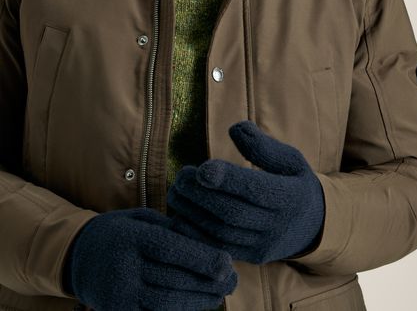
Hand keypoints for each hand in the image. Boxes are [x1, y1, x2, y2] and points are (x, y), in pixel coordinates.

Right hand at [63, 207, 236, 310]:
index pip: (169, 248)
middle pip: (172, 279)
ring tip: (219, 294)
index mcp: (130, 237)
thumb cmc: (120, 233)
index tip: (227, 262)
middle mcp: (122, 267)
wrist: (79, 258)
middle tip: (232, 280)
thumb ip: (169, 228)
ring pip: (166, 303)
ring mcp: (118, 295)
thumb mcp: (140, 219)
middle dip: (207, 282)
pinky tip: (196, 305)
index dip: (201, 257)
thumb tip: (206, 241)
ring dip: (198, 301)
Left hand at [167, 121, 324, 263]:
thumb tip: (235, 128)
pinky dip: (196, 235)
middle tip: (181, 177)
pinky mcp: (251, 257)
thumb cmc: (295, 183)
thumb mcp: (289, 160)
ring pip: (223, 234)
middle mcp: (278, 225)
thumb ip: (262, 146)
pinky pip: (220, 249)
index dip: (228, 180)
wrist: (313, 226)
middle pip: (234, 213)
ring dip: (194, 214)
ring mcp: (264, 245)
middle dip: (203, 195)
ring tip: (176, 192)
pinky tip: (180, 216)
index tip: (202, 168)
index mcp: (291, 196)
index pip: (256, 190)